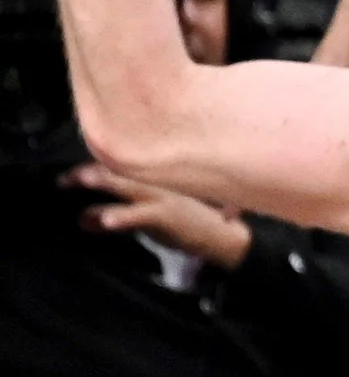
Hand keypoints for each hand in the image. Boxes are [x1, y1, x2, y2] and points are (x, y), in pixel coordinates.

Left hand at [61, 162, 252, 269]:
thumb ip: (118, 217)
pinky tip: (105, 219)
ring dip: (105, 181)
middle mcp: (159, 183)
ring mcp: (164, 196)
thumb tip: (84, 219)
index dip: (96, 168)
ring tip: (80, 179)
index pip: (123, 169)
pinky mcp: (169, 214)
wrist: (224, 238)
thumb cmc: (190, 227)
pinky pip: (141, 213)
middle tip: (65, 177)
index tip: (70, 175)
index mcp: (157, 181)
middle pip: (121, 171)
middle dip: (92, 172)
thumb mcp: (149, 222)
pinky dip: (122, 215)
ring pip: (130, 185)